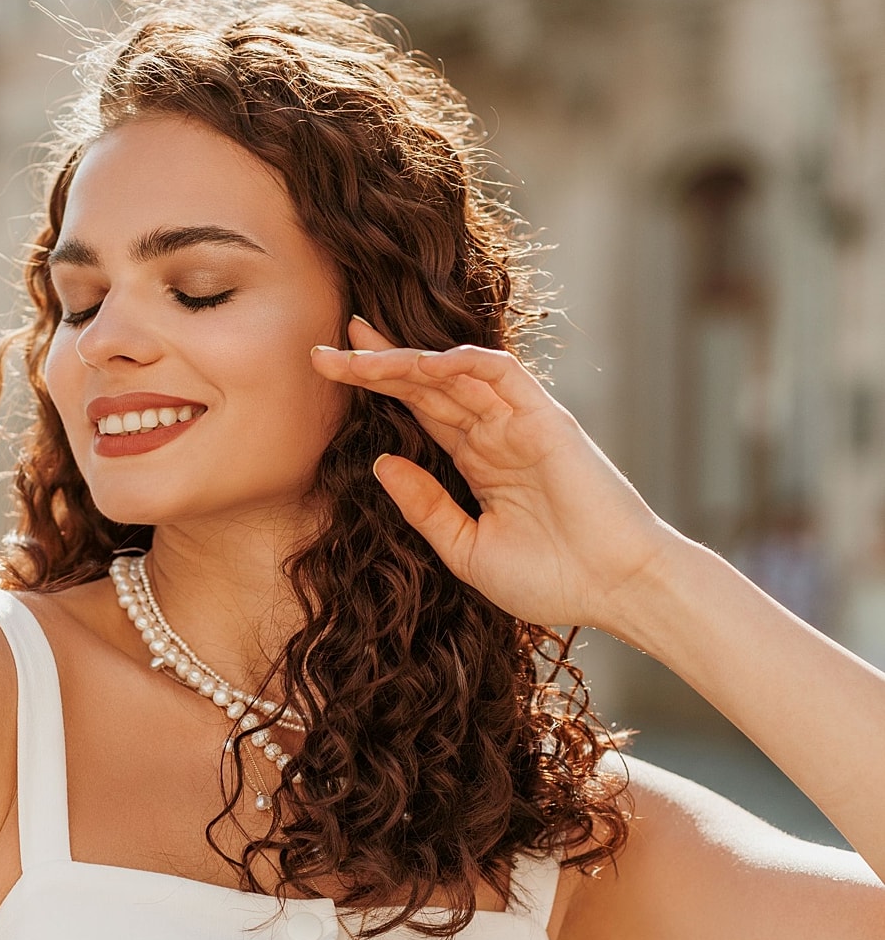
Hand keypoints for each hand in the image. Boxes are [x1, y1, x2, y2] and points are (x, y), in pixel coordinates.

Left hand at [311, 317, 680, 637]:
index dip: (376, 389)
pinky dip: (460, 362)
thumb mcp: (466, 549)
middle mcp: (495, 434)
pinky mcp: (545, 419)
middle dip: (375, 362)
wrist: (616, 590)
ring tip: (351, 351)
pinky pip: (500, 375)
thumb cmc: (552, 579)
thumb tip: (380, 462)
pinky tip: (419, 362)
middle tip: (323, 348)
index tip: (330, 374)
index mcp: (478, 462)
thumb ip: (424, 506)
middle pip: (425, 384)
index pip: (419, 410)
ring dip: (402, 359)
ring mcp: (519, 423)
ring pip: (452, 374)